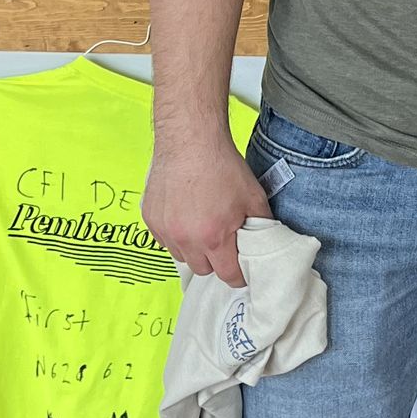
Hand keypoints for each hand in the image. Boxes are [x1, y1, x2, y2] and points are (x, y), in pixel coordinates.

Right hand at [142, 139, 270, 284]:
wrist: (190, 141)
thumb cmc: (223, 166)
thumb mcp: (254, 197)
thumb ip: (261, 226)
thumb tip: (266, 243)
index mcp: (214, 238)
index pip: (228, 276)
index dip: (238, 274)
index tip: (241, 268)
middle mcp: (186, 239)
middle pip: (203, 269)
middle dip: (215, 261)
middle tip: (222, 241)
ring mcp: (165, 230)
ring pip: (181, 256)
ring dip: (193, 249)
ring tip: (202, 226)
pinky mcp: (150, 219)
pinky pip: (164, 240)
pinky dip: (175, 235)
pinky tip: (185, 216)